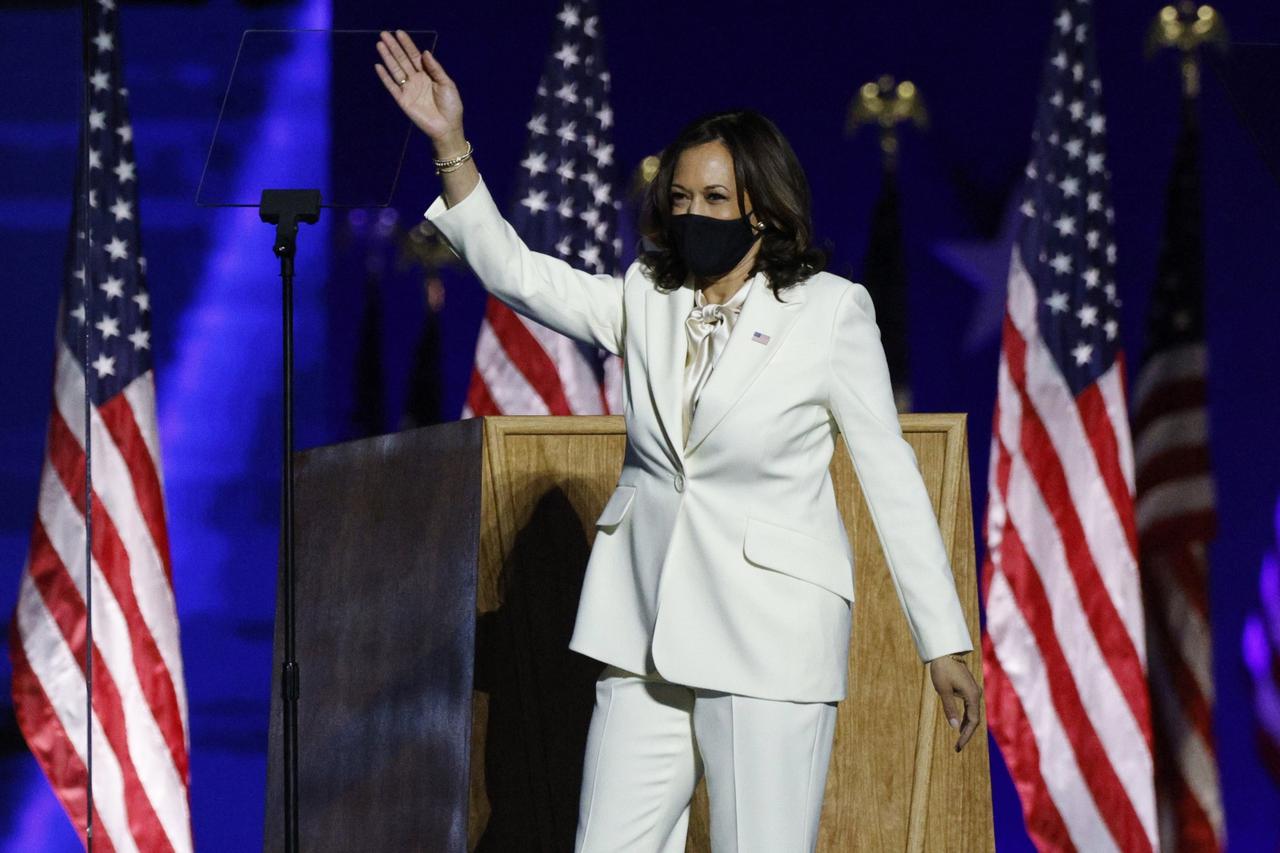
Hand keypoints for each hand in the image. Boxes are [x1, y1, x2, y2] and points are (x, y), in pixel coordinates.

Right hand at [374, 30, 464, 153]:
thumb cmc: (451, 106)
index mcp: (428, 74)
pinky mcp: (403, 100)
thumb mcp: (447, 84)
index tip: (399, 33)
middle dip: (394, 47)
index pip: (414, 56)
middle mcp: (416, 79)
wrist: (447, 127)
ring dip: (387, 57)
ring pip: (395, 70)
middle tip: (384, 34)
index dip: (407, 44)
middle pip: (402, 60)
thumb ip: (435, 68)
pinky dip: (385, 77)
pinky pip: (392, 86)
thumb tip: (424, 52)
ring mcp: (409, 89)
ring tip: (380, 44)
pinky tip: (378, 66)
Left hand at [928, 654, 981, 751]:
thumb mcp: (943, 690)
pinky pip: (970, 707)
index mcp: (972, 696)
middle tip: (957, 747)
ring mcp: (974, 691)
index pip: (973, 722)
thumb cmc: (942, 670)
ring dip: (966, 726)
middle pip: (975, 719)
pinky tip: (960, 724)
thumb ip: (950, 709)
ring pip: (973, 713)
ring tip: (958, 739)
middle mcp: (976, 694)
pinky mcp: (970, 689)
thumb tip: (955, 727)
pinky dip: (966, 717)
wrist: (945, 652)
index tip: (958, 746)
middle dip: (967, 733)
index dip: (966, 736)